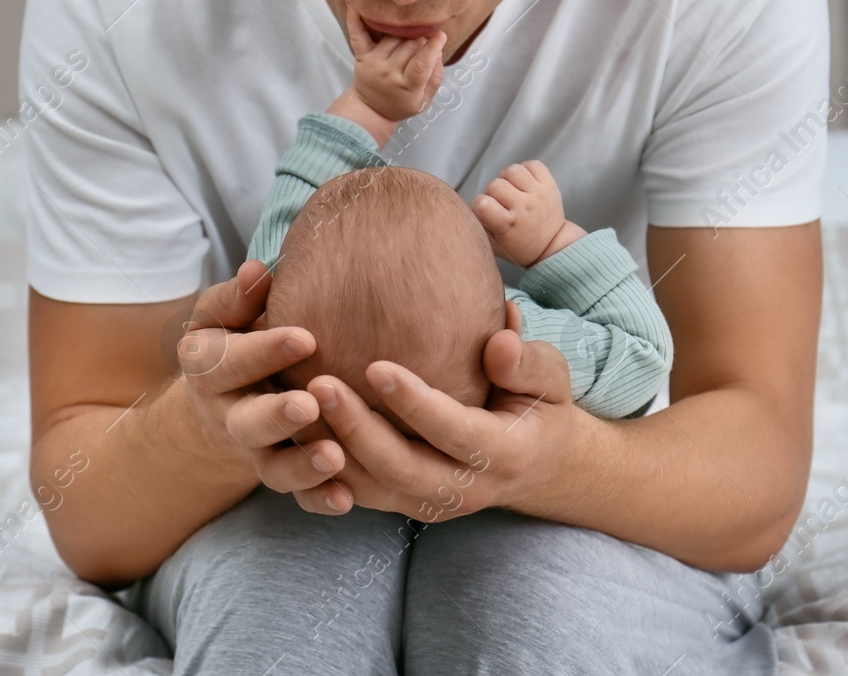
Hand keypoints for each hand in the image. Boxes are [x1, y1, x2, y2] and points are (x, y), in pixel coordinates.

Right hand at [177, 258, 350, 505]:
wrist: (223, 400)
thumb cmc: (234, 340)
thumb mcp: (221, 316)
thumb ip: (237, 297)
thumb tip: (257, 271)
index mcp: (208, 368)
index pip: (229, 361)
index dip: (264, 351)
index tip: (305, 338)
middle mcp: (228, 414)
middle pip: (247, 422)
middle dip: (277, 416)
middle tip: (308, 406)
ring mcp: (255, 451)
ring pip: (274, 466)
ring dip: (302, 465)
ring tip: (334, 456)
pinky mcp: (280, 474)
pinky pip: (298, 496)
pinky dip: (319, 499)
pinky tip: (347, 499)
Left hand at [291, 301, 583, 522]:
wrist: (533, 462)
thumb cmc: (538, 403)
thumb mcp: (551, 379)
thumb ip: (528, 362)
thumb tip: (500, 342)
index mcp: (506, 455)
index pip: (455, 432)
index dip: (416, 403)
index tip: (376, 366)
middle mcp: (466, 490)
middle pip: (401, 468)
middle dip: (358, 429)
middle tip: (318, 384)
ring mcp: (430, 503)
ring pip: (370, 487)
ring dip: (330, 450)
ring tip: (297, 403)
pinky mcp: (403, 504)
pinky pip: (356, 493)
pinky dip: (323, 467)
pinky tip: (295, 428)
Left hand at [342, 6, 445, 122]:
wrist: (371, 109)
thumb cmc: (403, 102)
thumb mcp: (425, 98)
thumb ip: (435, 75)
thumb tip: (437, 49)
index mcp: (406, 86)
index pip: (420, 65)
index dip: (432, 48)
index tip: (441, 34)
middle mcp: (388, 73)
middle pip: (409, 46)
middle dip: (421, 39)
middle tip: (425, 39)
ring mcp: (373, 62)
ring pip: (393, 37)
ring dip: (404, 32)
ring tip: (410, 32)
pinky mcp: (361, 55)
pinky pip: (357, 34)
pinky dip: (355, 19)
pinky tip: (356, 4)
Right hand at [471, 160, 574, 265]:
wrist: (552, 245)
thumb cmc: (518, 245)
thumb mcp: (494, 245)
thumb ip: (480, 224)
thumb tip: (473, 204)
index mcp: (508, 225)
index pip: (482, 203)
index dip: (479, 203)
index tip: (485, 210)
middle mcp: (524, 207)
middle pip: (495, 184)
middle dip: (492, 192)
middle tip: (499, 202)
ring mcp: (538, 194)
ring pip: (512, 170)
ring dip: (506, 178)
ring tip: (510, 189)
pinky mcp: (549, 185)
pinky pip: (533, 165)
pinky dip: (525, 169)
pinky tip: (523, 182)